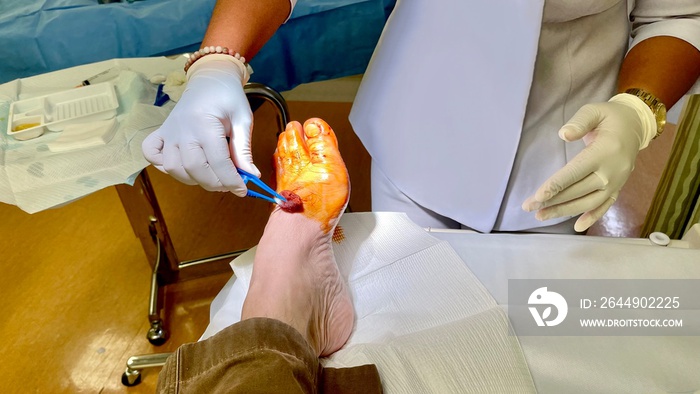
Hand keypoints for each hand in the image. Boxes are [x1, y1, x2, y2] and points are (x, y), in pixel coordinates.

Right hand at [142, 55, 256, 194]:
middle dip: (215, 183)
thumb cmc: (228, 97)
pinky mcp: (161, 133)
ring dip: (193, 178)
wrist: (209, 78)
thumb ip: (244, 149)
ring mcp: (169, 132)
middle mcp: (182, 130)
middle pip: (194, 169)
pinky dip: (163, 166)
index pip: (218, 162)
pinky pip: (152, 155)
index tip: (243, 190)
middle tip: (229, 183)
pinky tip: (183, 166)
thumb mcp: (243, 119)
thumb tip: (251, 175)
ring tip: (211, 175)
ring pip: (174, 168)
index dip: (231, 180)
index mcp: (205, 124)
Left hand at [522, 94, 655, 231]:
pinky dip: (592, 217)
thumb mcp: (594, 110)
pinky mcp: (618, 188)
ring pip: (588, 202)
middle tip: (528, 206)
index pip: (575, 172)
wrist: (635, 126)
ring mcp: (616, 182)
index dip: (556, 185)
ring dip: (564, 211)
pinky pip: (605, 206)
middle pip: (578, 190)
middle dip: (552, 200)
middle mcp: (611, 171)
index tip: (538, 196)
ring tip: (541, 215)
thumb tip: (563, 134)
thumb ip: (579, 122)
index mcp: (604, 152)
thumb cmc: (609, 117)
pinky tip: (577, 227)